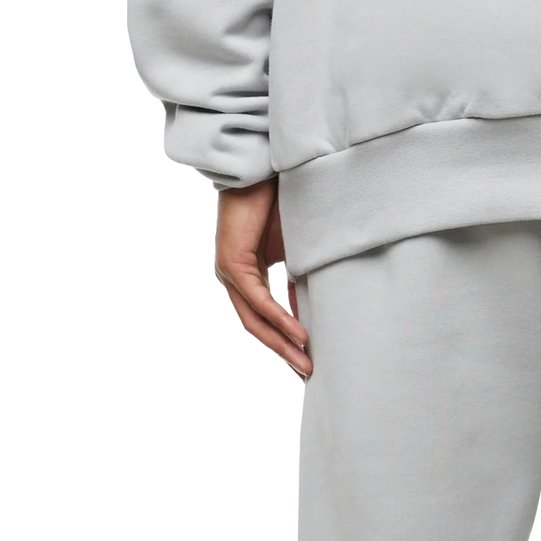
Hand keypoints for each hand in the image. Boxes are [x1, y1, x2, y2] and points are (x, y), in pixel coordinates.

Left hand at [212, 179, 311, 375]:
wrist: (263, 168)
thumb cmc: (279, 200)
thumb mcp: (295, 246)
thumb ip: (299, 274)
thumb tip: (312, 305)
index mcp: (246, 273)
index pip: (264, 315)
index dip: (286, 337)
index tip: (308, 355)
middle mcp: (233, 277)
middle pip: (257, 325)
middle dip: (284, 351)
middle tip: (308, 372)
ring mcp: (229, 272)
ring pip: (255, 319)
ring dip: (282, 342)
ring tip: (306, 361)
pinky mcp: (232, 265)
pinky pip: (257, 301)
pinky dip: (279, 318)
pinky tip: (298, 333)